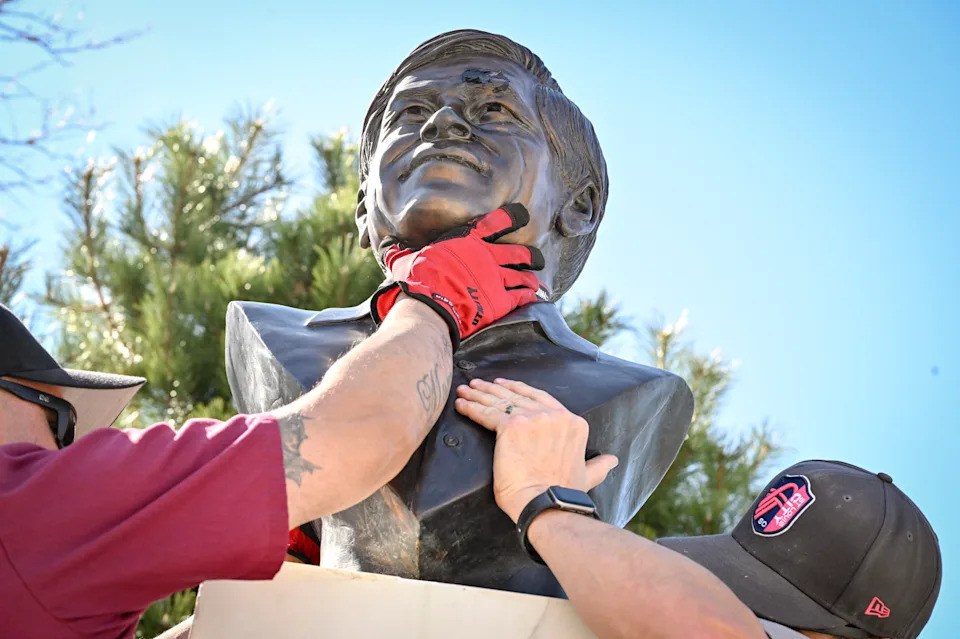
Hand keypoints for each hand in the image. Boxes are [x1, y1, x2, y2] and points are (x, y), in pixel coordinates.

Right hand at [370, 204, 546, 349]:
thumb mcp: (403, 261)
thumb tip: (383, 245)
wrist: (429, 308)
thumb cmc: (415, 282)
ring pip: (526, 275)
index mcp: (467, 240)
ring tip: (536, 281)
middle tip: (536, 258)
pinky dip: (531, 296)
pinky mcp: (501, 301)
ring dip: (532, 277)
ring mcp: (497, 279)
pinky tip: (535, 298)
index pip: (498, 220)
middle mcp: (487, 257)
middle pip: (521, 252)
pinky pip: (523, 296)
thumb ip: (398, 252)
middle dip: (532, 255)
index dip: (514, 216)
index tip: (522, 216)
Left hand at [455, 378, 617, 522]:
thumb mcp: (587, 475)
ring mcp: (533, 419)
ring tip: (464, 390)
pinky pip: (486, 414)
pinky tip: (461, 405)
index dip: (519, 390)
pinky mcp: (511, 427)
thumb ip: (598, 465)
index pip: (540, 397)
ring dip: (478, 395)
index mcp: (572, 422)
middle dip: (494, 389)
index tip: (504, 385)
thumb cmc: (564, 495)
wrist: (548, 505)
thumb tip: (613, 461)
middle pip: (517, 396)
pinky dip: (471, 408)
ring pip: (499, 401)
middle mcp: (554, 415)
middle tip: (477, 384)